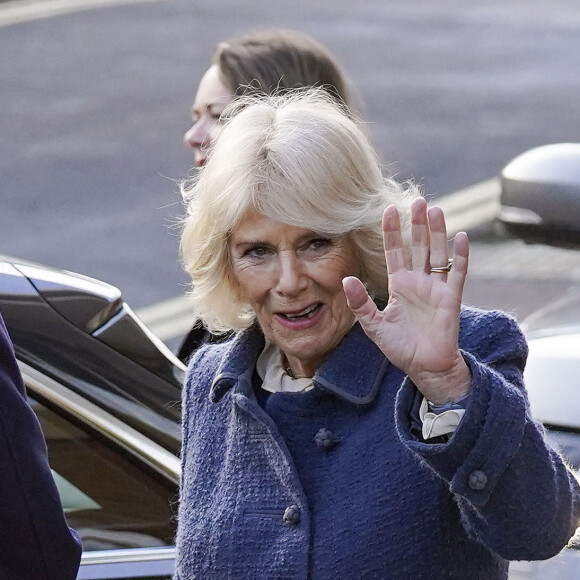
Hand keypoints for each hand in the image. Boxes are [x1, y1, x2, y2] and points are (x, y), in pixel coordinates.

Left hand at [343, 197, 470, 403]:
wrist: (424, 367)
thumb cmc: (399, 347)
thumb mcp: (374, 326)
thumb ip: (361, 303)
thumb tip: (347, 279)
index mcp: (399, 285)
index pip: (395, 252)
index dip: (392, 232)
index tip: (388, 210)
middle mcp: (418, 282)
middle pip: (418, 246)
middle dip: (417, 224)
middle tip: (417, 199)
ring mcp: (436, 288)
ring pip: (437, 253)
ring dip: (437, 232)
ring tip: (435, 210)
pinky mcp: (451, 298)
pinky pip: (457, 273)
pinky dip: (460, 256)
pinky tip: (461, 236)